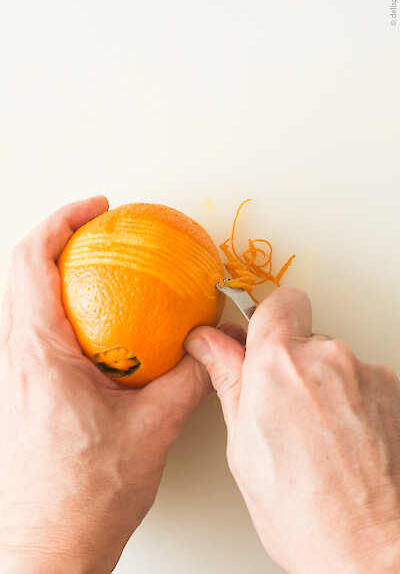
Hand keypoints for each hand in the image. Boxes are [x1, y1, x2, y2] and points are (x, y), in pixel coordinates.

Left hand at [0, 197, 210, 573]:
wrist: (48, 545)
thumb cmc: (85, 498)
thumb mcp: (152, 430)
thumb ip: (188, 378)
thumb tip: (211, 343)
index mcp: (40, 356)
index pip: (32, 264)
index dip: (61, 222)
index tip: (95, 209)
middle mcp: (18, 361)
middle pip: (24, 273)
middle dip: (61, 238)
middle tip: (101, 227)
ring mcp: (17, 377)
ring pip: (28, 300)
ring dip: (61, 272)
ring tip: (103, 266)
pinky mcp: (26, 392)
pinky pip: (39, 330)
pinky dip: (67, 307)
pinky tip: (104, 322)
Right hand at [185, 286, 399, 573]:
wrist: (372, 551)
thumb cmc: (304, 514)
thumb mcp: (244, 446)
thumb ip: (229, 380)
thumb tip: (208, 344)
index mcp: (277, 363)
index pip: (277, 302)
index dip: (267, 321)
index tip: (259, 341)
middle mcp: (328, 356)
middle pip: (305, 336)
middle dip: (292, 364)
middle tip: (285, 411)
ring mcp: (367, 373)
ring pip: (335, 362)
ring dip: (325, 386)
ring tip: (320, 437)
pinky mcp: (395, 390)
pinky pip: (364, 382)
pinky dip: (354, 402)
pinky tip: (346, 441)